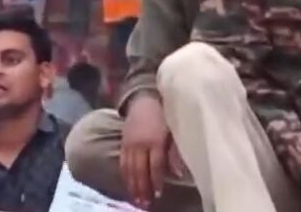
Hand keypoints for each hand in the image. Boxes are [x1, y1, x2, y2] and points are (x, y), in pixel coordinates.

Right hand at [120, 93, 170, 207]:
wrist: (144, 100)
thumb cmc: (164, 116)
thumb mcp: (174, 131)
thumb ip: (175, 152)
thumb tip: (178, 173)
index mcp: (156, 140)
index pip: (155, 165)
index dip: (156, 180)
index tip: (158, 194)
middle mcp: (140, 144)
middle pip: (140, 170)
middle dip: (143, 188)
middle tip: (145, 203)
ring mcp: (129, 144)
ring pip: (129, 169)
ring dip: (132, 186)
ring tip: (136, 200)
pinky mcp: (123, 144)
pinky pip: (122, 163)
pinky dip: (125, 176)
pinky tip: (128, 185)